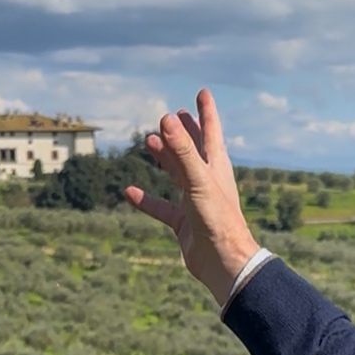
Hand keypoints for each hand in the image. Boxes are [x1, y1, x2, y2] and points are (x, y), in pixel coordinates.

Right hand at [125, 89, 260, 305]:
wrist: (224, 262)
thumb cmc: (218, 219)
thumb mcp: (199, 180)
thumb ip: (183, 151)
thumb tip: (168, 119)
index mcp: (216, 168)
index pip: (211, 132)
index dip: (206, 111)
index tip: (202, 92)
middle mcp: (207, 181)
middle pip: (193, 150)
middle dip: (184, 132)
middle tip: (173, 115)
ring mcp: (195, 202)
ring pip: (177, 174)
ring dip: (165, 158)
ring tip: (150, 142)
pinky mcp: (184, 223)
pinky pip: (161, 207)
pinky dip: (146, 199)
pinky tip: (129, 191)